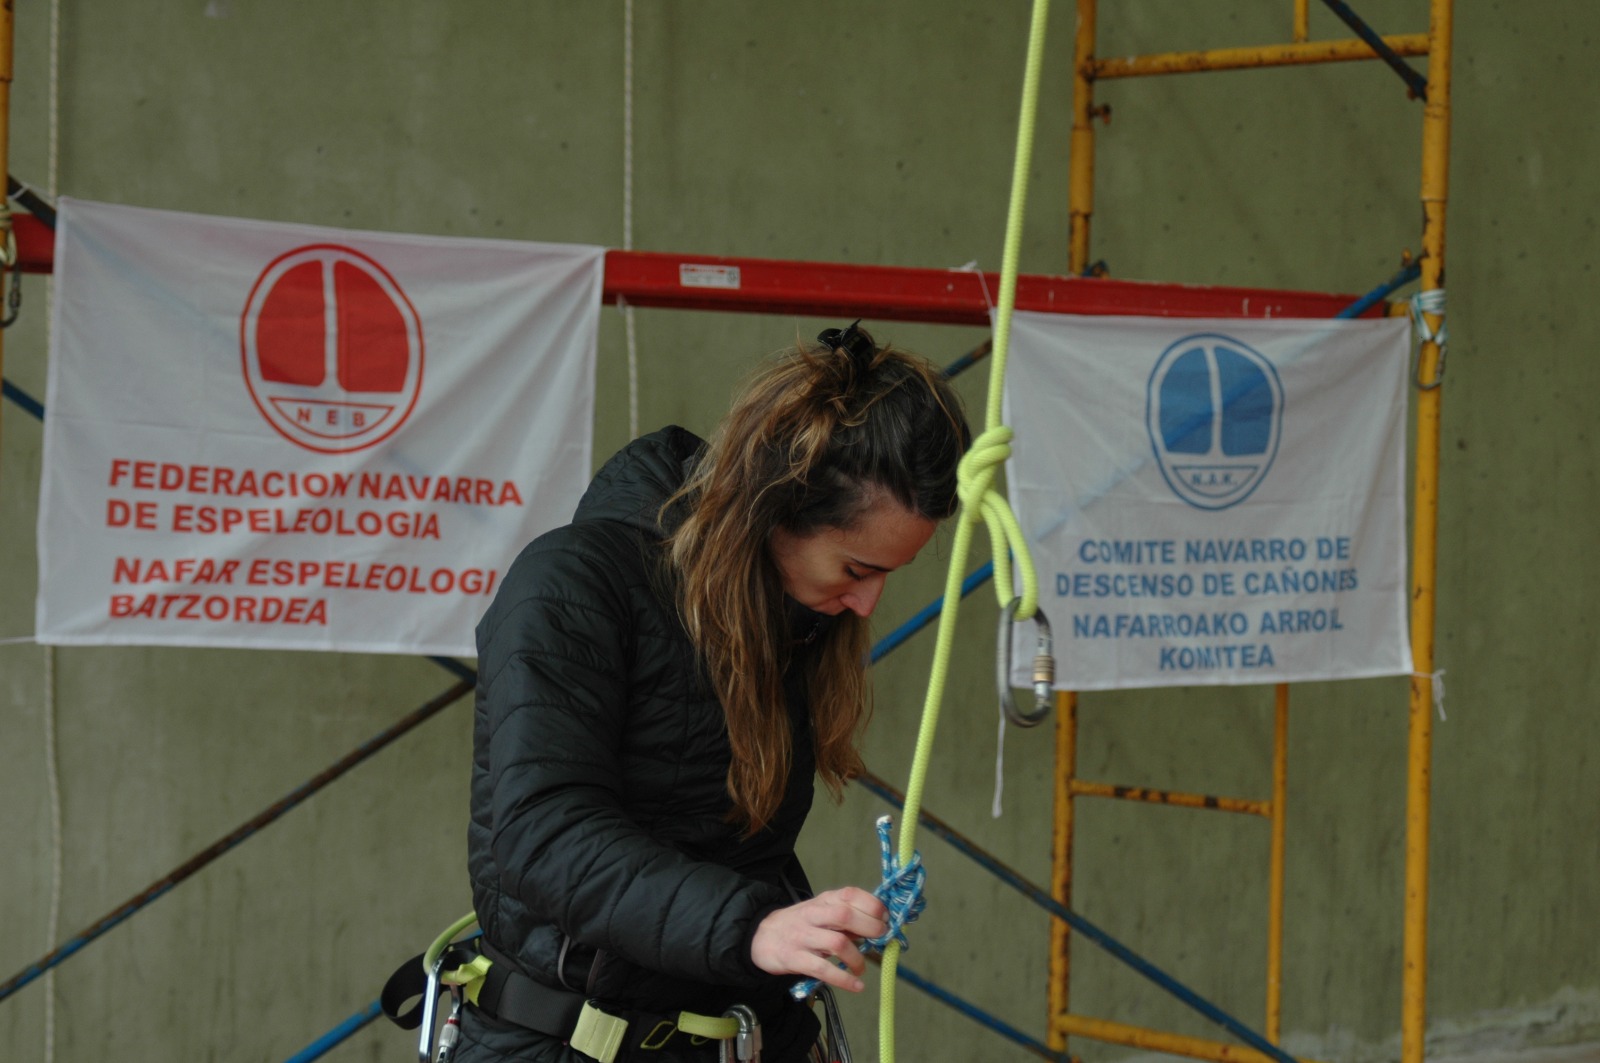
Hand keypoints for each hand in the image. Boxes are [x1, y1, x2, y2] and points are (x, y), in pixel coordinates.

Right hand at [749, 887, 888, 992]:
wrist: (760, 937)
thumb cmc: (799, 924)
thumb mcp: (821, 912)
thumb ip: (847, 918)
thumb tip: (879, 928)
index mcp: (824, 900)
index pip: (851, 894)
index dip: (873, 906)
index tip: (886, 919)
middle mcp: (813, 915)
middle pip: (846, 915)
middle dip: (870, 927)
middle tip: (881, 939)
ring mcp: (803, 936)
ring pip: (837, 943)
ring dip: (857, 958)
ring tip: (861, 968)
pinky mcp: (795, 958)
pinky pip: (823, 969)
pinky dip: (844, 979)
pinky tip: (856, 985)